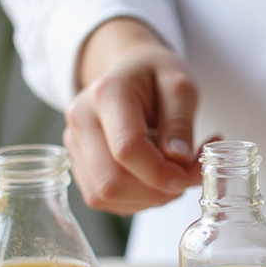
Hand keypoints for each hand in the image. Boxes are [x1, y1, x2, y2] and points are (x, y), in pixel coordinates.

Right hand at [64, 18, 206, 214]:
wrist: (127, 67)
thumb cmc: (155, 74)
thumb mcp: (181, 86)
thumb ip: (180, 123)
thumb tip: (177, 161)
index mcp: (106, 94)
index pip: (127, 149)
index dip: (161, 172)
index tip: (189, 172)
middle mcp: (81, 120)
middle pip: (111, 181)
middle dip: (156, 191)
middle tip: (186, 177)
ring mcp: (75, 144)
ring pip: (105, 195)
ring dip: (148, 198)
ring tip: (172, 175)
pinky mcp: (78, 163)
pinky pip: (104, 198)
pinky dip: (136, 198)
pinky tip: (154, 179)